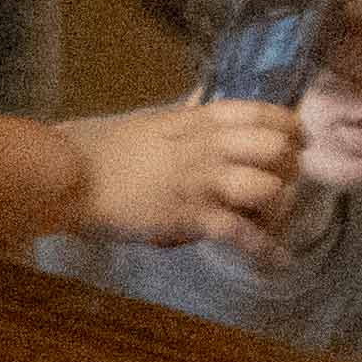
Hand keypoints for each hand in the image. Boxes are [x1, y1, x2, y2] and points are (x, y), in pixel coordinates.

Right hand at [66, 98, 300, 249]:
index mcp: (195, 120)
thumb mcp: (148, 121)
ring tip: (270, 220)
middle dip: (289, 170)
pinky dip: (265, 249)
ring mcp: (199, 182)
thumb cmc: (97, 147)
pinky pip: (242, 234)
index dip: (290, 128)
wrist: (62, 174)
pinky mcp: (189, 216)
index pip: (261, 113)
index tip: (299, 142)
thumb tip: (202, 101)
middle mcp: (206, 147)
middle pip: (277, 151)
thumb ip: (182, 117)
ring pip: (268, 190)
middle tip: (283, 185)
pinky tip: (279, 260)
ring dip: (278, 208)